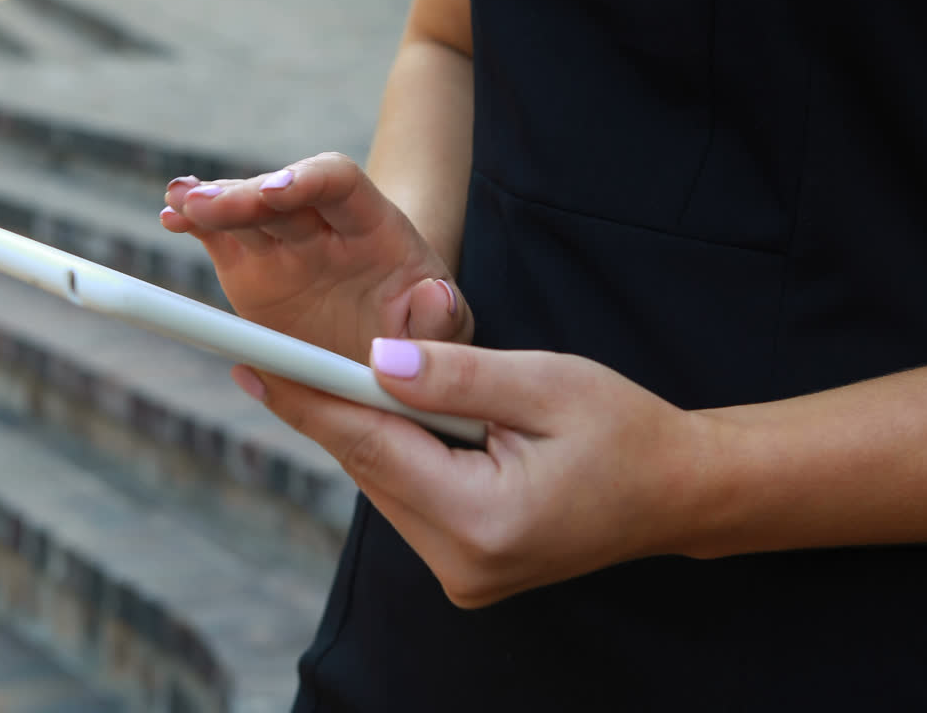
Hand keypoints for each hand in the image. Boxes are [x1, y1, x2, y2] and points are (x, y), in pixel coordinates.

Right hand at [161, 153, 473, 360]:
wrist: (397, 344)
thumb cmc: (428, 332)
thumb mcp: (450, 330)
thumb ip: (444, 317)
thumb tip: (434, 294)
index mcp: (374, 229)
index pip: (338, 183)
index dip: (303, 181)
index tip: (272, 196)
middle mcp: (323, 228)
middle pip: (279, 193)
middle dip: (241, 194)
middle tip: (200, 204)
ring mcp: (283, 246)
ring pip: (241, 212)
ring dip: (207, 202)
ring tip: (176, 205)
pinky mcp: (252, 269)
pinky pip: (218, 238)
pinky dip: (193, 226)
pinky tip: (170, 220)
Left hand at [229, 339, 714, 607]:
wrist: (676, 492)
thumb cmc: (624, 430)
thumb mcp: (546, 383)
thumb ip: (454, 375)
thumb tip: (371, 362)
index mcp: (484, 520)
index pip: (371, 448)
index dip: (307, 401)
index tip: (250, 365)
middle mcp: (460, 564)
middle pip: (370, 468)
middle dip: (334, 406)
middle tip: (279, 352)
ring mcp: (461, 574)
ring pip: (384, 482)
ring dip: (373, 428)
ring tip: (374, 378)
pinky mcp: (463, 566)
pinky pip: (409, 497)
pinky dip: (399, 453)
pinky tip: (406, 418)